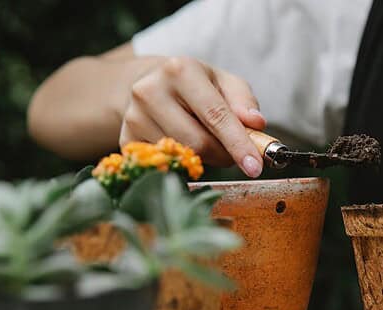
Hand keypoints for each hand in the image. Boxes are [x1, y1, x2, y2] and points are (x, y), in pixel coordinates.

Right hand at [120, 56, 266, 176]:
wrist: (152, 84)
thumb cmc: (197, 86)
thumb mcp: (224, 83)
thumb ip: (244, 101)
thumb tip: (256, 124)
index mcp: (180, 70)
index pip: (215, 115)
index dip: (238, 144)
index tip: (255, 167)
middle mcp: (150, 91)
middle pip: (199, 143)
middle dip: (224, 154)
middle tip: (232, 151)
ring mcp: (133, 117)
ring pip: (184, 157)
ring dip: (206, 160)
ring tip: (205, 141)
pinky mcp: (126, 140)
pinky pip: (166, 166)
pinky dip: (184, 163)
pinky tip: (184, 146)